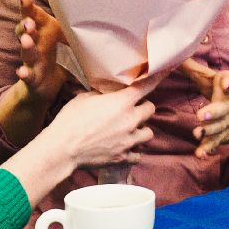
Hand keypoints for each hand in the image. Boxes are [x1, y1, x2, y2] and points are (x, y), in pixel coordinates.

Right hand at [15, 0, 67, 105]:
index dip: (27, 7)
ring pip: (26, 52)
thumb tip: (93, 8)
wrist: (49, 85)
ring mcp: (32, 61)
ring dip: (26, 45)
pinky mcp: (32, 78)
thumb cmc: (59, 55)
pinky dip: (24, 74)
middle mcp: (34, 44)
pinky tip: (22, 72)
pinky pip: (28, 76)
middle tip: (30, 22)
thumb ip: (74, 26)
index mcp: (42, 31)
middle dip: (26, 25)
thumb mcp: (68, 39)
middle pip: (25, 31)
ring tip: (27, 41)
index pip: (32, 16)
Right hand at [42, 78, 156, 168]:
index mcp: (122, 103)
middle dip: (143, 107)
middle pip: (151, 110)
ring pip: (149, 133)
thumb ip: (102, 95)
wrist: (62, 149)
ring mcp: (129, 141)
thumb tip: (107, 93)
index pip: (146, 86)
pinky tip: (125, 146)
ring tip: (130, 129)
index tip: (165, 71)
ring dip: (141, 129)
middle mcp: (130, 121)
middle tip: (132, 108)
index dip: (157, 77)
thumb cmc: (70, 120)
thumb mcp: (85, 98)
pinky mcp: (123, 157)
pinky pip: (138, 153)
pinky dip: (134, 150)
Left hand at [179, 58, 228, 157]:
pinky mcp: (223, 136)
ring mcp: (227, 123)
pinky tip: (199, 154)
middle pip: (222, 109)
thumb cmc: (228, 93)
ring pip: (217, 128)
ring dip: (208, 131)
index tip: (227, 83)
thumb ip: (195, 70)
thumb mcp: (217, 79)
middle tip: (202, 115)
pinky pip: (215, 144)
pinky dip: (208, 149)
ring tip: (197, 133)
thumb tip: (174, 56)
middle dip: (213, 112)